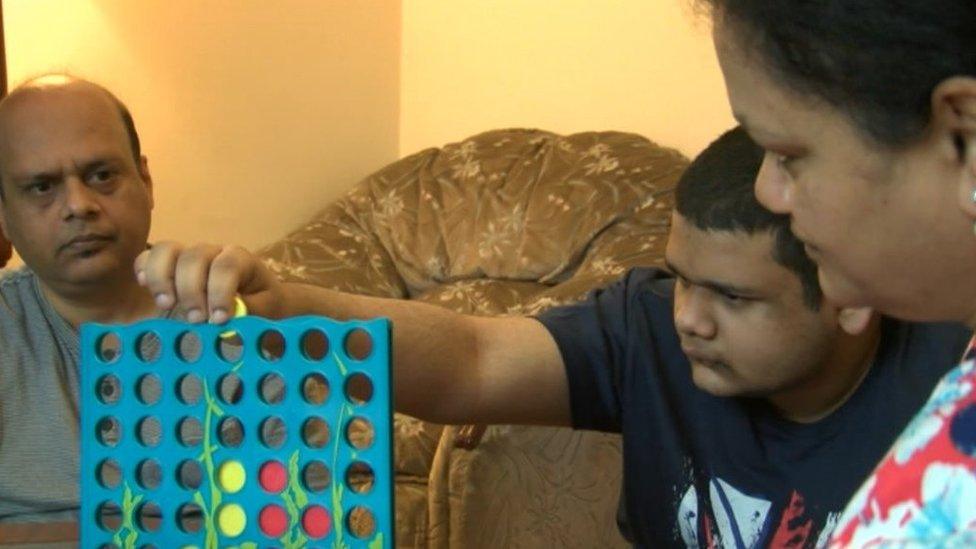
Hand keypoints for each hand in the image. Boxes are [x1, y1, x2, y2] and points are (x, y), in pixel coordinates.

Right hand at [134, 241, 283, 322]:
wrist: (257, 299)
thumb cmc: (263, 303)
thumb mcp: (266, 309)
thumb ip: (249, 310)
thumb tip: (228, 314)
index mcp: (240, 259)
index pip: (227, 265)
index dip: (220, 291)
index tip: (220, 319)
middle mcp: (213, 252)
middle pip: (194, 256)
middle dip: (192, 289)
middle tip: (196, 319)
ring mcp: (189, 256)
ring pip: (168, 250)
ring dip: (162, 278)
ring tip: (167, 304)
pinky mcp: (170, 266)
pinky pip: (149, 257)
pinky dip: (143, 268)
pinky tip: (143, 285)